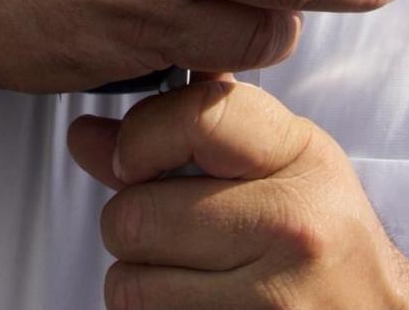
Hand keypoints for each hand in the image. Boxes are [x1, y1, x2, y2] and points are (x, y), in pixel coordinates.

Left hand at [67, 76, 408, 309]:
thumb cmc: (322, 238)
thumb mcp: (280, 163)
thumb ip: (190, 130)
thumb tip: (86, 135)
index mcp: (302, 158)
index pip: (194, 117)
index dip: (139, 138)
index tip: (135, 160)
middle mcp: (295, 226)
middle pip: (134, 214)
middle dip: (133, 225)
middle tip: (170, 232)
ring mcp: (275, 299)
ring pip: (130, 283)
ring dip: (141, 281)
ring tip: (189, 273)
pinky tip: (200, 304)